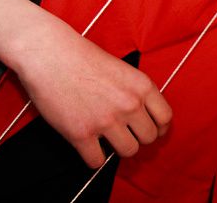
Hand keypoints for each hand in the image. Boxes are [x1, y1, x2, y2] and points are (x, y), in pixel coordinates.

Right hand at [12, 14, 171, 168]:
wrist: (51, 55)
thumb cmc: (84, 58)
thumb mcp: (124, 70)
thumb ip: (137, 92)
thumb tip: (144, 116)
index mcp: (142, 87)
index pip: (165, 118)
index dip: (159, 128)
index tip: (152, 130)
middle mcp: (129, 105)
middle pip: (149, 137)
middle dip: (138, 138)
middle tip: (126, 134)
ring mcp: (106, 121)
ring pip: (128, 151)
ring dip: (119, 149)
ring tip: (108, 140)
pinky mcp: (81, 133)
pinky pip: (97, 161)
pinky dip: (93, 158)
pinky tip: (89, 147)